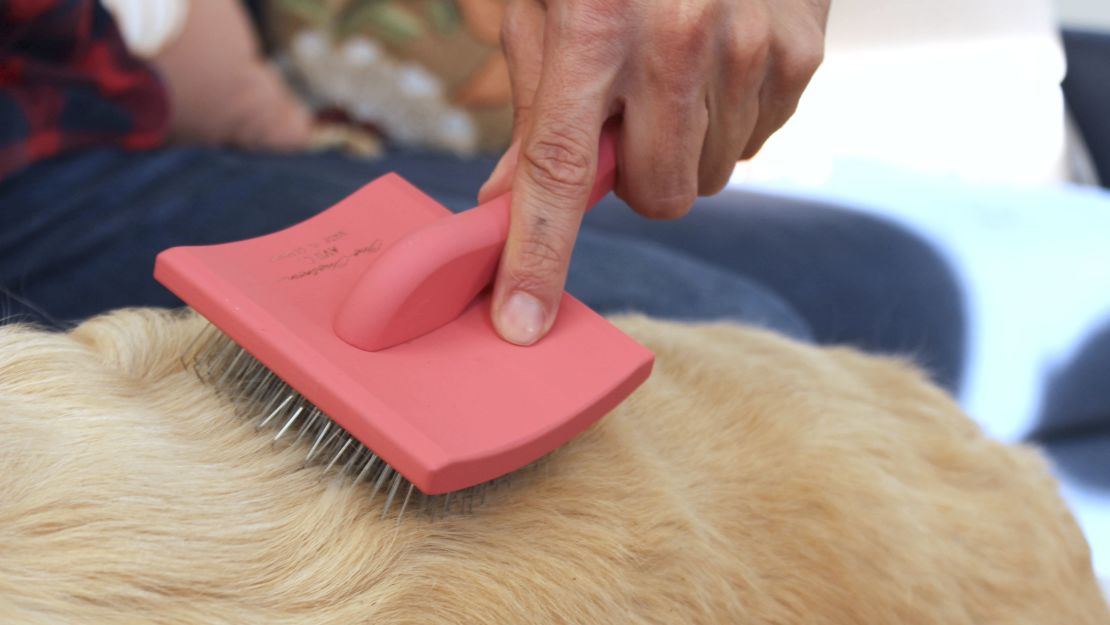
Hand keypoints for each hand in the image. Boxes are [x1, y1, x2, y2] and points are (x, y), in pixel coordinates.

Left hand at [479, 0, 828, 344]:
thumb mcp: (546, 0)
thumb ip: (533, 100)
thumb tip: (507, 198)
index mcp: (594, 29)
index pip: (555, 174)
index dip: (534, 255)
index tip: (522, 323)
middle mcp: (678, 45)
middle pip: (659, 194)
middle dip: (636, 175)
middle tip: (626, 119)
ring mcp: (753, 51)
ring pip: (712, 173)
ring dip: (685, 143)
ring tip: (674, 70)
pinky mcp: (804, 53)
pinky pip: (759, 139)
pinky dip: (730, 116)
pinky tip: (719, 57)